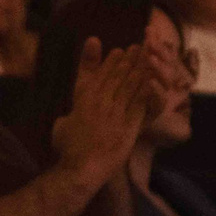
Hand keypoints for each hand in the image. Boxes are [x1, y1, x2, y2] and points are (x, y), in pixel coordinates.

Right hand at [49, 39, 153, 189]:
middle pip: (117, 77)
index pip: (99, 76)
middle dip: (128, 61)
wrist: (81, 168)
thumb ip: (69, 116)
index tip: (118, 51)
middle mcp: (100, 103)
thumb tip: (71, 115)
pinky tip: (154, 81)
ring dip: (139, 70)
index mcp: (83, 101)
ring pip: (130, 87)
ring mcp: (115, 113)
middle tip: (138, 47)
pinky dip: (147, 90)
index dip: (110, 62)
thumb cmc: (67, 150)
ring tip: (147, 58)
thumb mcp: (61, 126)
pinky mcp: (129, 126)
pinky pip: (140, 104)